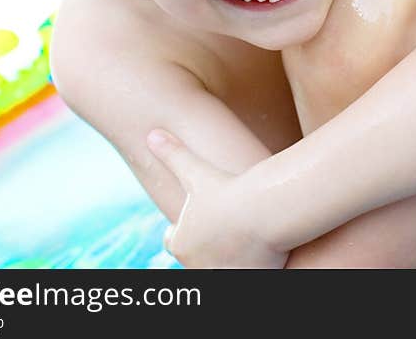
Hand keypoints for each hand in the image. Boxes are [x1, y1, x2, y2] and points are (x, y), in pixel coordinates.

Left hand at [146, 129, 287, 268]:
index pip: (173, 241)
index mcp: (180, 242)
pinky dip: (250, 266)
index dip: (183, 231)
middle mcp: (195, 265)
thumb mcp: (196, 172)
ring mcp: (219, 276)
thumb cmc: (229, 191)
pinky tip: (261, 253)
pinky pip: (244, 273)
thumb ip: (174, 155)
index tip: (200, 221)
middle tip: (227, 231)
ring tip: (245, 242)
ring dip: (230, 258)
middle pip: (199, 257)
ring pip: (221, 267)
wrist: (263, 212)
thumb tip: (152, 133)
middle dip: (210, 246)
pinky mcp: (243, 281)